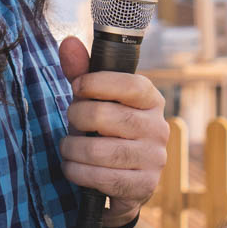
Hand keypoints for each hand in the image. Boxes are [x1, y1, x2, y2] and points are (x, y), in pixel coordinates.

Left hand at [57, 36, 168, 225]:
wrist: (122, 182)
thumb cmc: (106, 132)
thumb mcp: (94, 101)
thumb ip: (82, 73)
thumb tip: (68, 42)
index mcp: (151, 101)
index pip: (131, 84)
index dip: (98, 83)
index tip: (78, 87)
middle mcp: (158, 128)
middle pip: (109, 116)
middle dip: (78, 117)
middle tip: (71, 121)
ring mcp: (154, 158)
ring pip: (101, 150)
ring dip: (73, 149)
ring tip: (68, 148)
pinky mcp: (144, 185)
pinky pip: (103, 178)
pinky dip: (78, 173)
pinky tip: (73, 168)